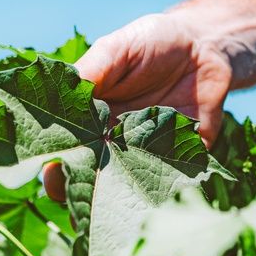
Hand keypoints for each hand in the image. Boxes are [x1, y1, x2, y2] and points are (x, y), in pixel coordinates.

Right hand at [43, 10, 231, 199]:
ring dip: (124, 204)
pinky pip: (176, 183)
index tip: (52, 174)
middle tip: (78, 207)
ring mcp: (149, 156)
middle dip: (84, 198)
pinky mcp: (185, 159)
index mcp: (92, 121)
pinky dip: (170, 192)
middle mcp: (116, 146)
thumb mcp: (116, 49)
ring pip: (131, 192)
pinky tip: (163, 197)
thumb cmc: (151, 43)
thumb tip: (56, 97)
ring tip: (119, 212)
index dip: (56, 167)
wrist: (204, 47)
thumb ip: (91, 72)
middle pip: (95, 181)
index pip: (67, 152)